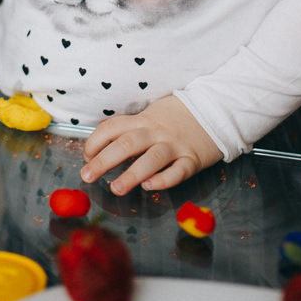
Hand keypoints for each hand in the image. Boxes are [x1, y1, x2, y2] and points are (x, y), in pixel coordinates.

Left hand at [80, 95, 223, 194]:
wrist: (214, 111)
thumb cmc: (175, 118)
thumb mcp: (149, 115)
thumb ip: (127, 127)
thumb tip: (99, 139)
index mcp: (142, 120)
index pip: (112, 128)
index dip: (95, 142)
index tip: (86, 156)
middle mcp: (156, 132)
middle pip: (126, 144)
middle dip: (103, 161)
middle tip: (87, 176)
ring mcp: (175, 145)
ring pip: (151, 159)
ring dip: (131, 174)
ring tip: (116, 189)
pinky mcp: (192, 159)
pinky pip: (178, 171)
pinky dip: (163, 179)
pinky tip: (149, 186)